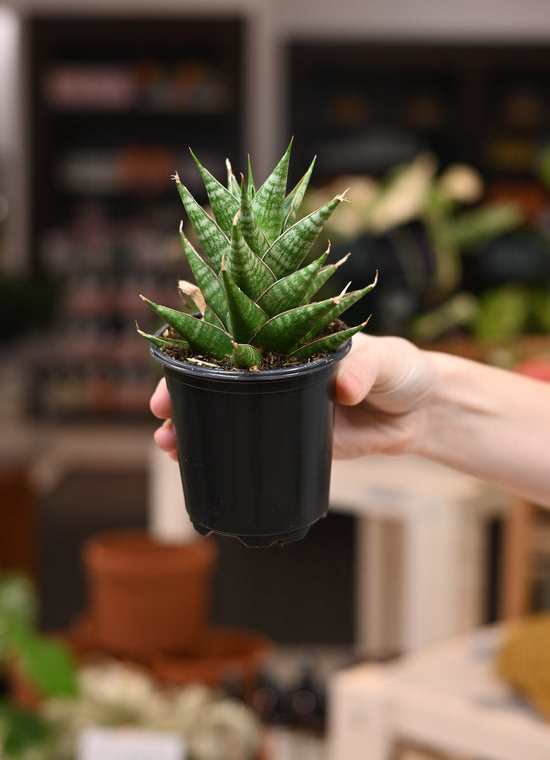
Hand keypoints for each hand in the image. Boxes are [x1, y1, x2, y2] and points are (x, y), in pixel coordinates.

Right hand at [150, 333, 435, 462]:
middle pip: (222, 381)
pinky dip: (231, 455)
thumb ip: (363, 368)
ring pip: (232, 415)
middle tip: (161, 418)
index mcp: (291, 340)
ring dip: (198, 429)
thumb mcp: (385, 359)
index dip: (200, 352)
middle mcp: (280, 372)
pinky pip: (258, 446)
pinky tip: (206, 467)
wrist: (424, 411)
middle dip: (186, 396)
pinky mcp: (298, 439)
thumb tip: (342, 389)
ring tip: (170, 446)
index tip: (172, 369)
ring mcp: (285, 407)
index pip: (236, 340)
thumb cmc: (403, 369)